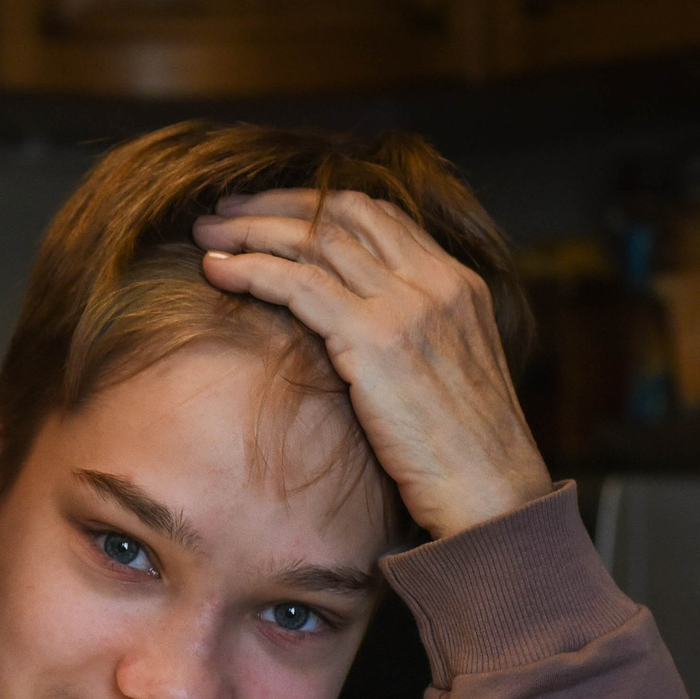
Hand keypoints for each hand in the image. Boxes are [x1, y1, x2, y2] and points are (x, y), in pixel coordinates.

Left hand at [194, 189, 552, 539]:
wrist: (493, 494)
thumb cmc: (464, 454)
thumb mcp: (449, 374)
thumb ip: (414, 334)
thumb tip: (356, 332)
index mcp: (457, 283)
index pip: (379, 215)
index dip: (317, 205)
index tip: (270, 212)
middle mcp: (435, 281)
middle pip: (342, 213)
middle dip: (276, 205)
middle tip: (225, 211)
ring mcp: (408, 306)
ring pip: (316, 240)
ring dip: (252, 231)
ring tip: (206, 234)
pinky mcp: (376, 339)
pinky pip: (299, 285)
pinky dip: (251, 269)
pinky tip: (217, 272)